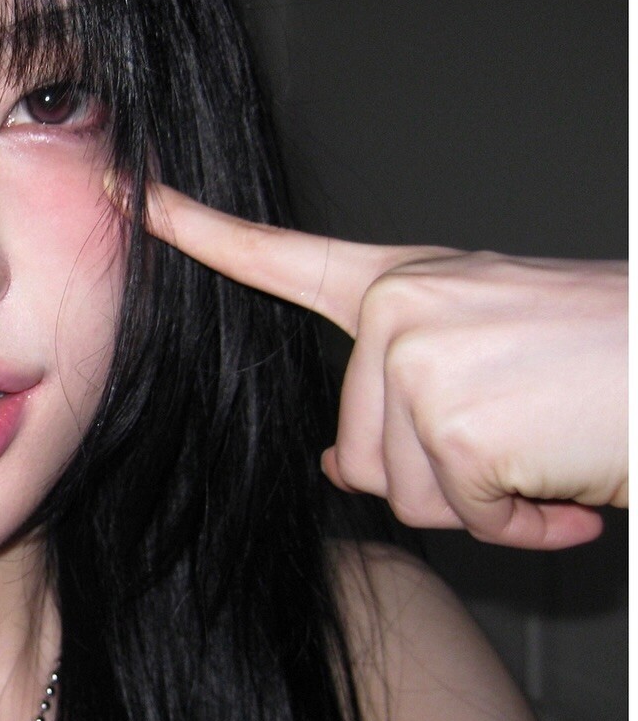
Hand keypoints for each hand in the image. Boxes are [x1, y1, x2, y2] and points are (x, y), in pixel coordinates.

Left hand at [112, 176, 627, 549]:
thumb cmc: (612, 360)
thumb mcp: (492, 360)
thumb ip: (405, 397)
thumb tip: (336, 467)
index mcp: (408, 282)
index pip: (283, 256)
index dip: (199, 234)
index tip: (130, 194)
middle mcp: (402, 308)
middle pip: (359, 453)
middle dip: (447, 478)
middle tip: (529, 440)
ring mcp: (422, 359)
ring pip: (406, 493)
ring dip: (489, 503)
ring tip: (552, 450)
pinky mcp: (457, 422)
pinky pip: (464, 518)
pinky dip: (524, 526)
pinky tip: (568, 484)